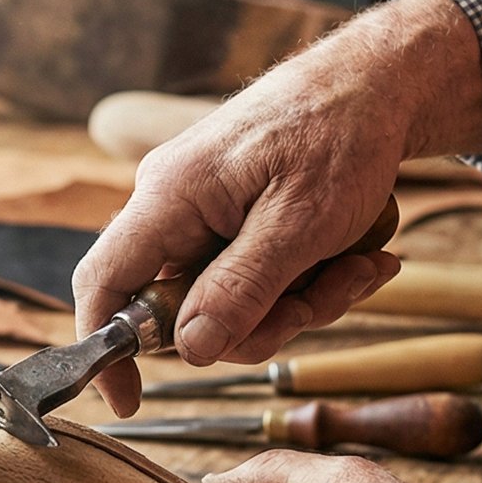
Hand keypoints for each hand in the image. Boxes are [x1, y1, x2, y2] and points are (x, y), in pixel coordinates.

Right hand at [74, 0, 481, 413]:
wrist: (378, 81)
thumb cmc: (340, 134)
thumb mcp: (301, 223)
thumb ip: (241, 289)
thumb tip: (190, 351)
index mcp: (169, 196)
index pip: (104, 283)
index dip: (106, 350)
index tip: (129, 401)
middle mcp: (172, 203)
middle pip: (185, 308)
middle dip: (264, 320)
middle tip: (328, 296)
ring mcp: (203, 211)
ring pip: (231, 300)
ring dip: (301, 300)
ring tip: (360, 262)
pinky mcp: (234, 217)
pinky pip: (255, 276)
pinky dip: (308, 279)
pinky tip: (358, 254)